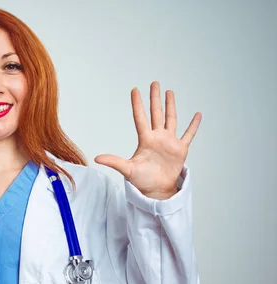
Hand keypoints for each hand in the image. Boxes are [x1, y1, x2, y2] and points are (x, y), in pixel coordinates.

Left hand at [95, 81, 201, 199]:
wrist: (156, 190)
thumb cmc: (141, 181)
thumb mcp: (127, 169)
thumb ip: (114, 162)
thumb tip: (96, 159)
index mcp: (145, 140)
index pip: (140, 117)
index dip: (138, 104)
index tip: (135, 90)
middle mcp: (157, 137)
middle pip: (156, 113)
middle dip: (155, 98)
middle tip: (154, 83)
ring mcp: (169, 142)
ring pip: (171, 119)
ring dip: (171, 106)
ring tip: (170, 92)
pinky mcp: (180, 149)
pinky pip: (188, 134)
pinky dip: (194, 125)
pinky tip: (198, 115)